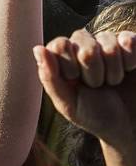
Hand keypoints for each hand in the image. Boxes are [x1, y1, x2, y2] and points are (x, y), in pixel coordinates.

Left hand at [36, 29, 135, 149]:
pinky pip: (128, 40)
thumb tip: (38, 48)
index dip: (70, 66)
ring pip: (109, 44)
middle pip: (85, 45)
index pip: (60, 44)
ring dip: (114, 71)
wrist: (128, 125)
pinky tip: (129, 70)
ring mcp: (105, 42)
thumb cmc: (94, 114)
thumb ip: (50, 78)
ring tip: (112, 82)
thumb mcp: (68, 103)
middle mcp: (81, 44)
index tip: (75, 82)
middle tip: (97, 85)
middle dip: (94, 72)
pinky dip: (131, 60)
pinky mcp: (129, 43)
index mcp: (61, 56)